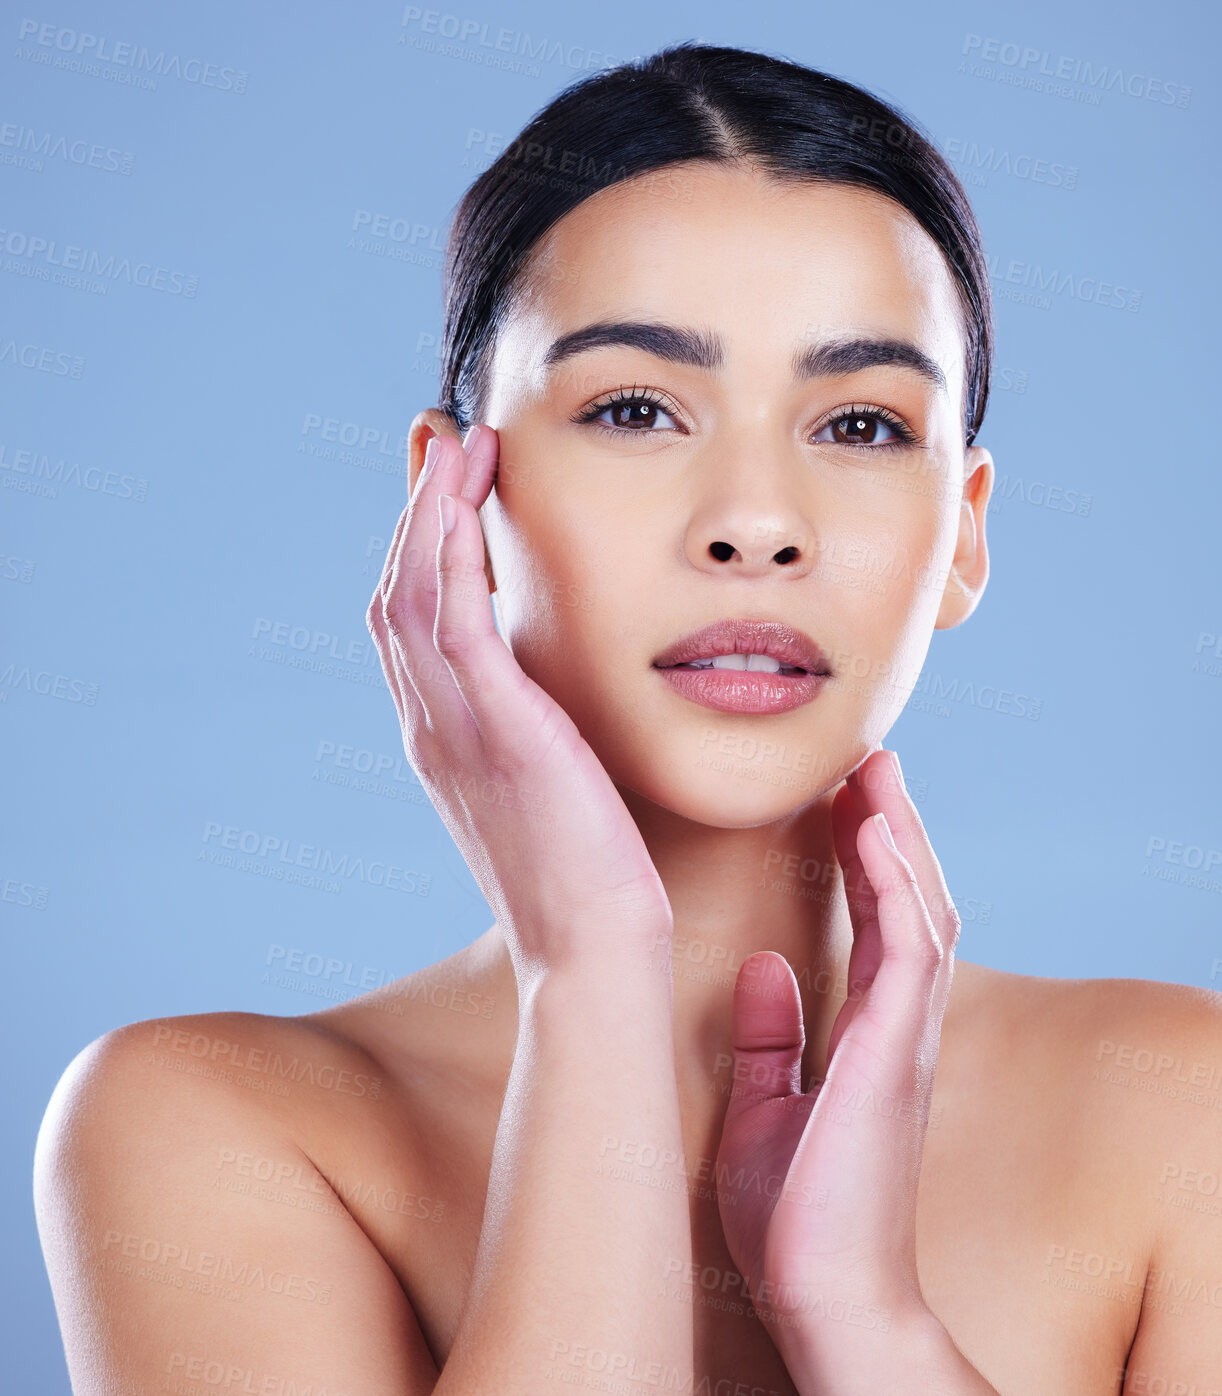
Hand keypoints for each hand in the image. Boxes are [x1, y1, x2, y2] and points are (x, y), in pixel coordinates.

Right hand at [367, 425, 672, 979]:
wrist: (593, 949)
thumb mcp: (551, 790)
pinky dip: (450, 543)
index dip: (420, 546)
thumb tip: (557, 698)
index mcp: (444, 739)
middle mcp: (432, 726)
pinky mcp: (496, 727)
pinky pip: (453, 614)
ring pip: (412, 590)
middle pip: (397, 592)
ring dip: (429, 507)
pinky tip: (471, 488)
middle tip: (440, 439)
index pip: (412, 622)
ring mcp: (454, 727)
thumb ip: (536, 734)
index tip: (445, 484)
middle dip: (414, 509)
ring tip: (459, 441)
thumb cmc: (590, 877)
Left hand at [714, 749, 969, 1376]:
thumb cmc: (801, 1219)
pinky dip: (894, 882)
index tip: (845, 798)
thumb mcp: (769, 1108)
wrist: (826, 1297)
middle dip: (891, 827)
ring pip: (918, 907)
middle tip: (868, 760)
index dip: (868, 859)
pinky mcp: (896, 1049)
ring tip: (871, 769)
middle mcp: (899, 1024)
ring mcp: (905, 1034)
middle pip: (910, 900)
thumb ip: (774, 1037)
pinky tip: (870, 830)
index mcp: (871, 1035)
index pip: (880, 924)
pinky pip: (907, 944)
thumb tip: (761, 967)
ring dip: (896, 835)